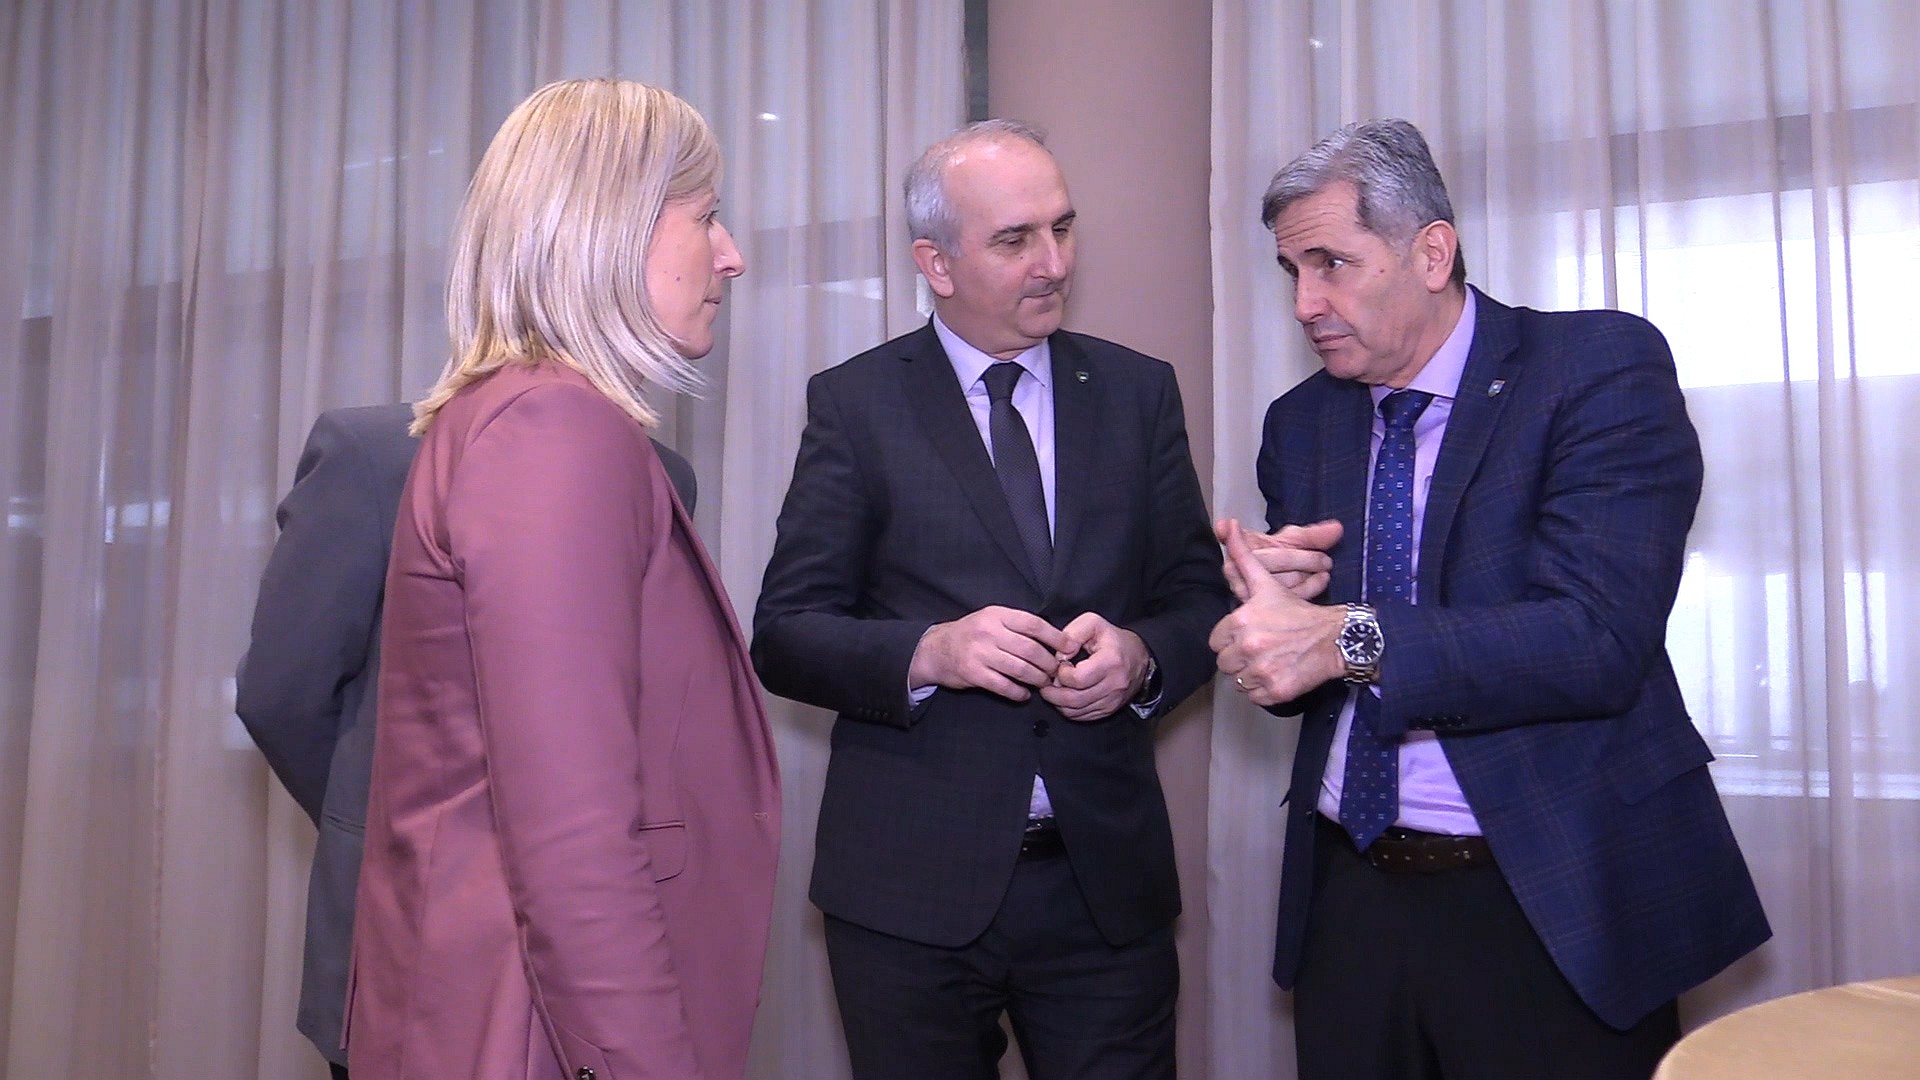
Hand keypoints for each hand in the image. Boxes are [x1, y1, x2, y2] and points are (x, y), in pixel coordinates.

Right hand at [909, 606, 1070, 701]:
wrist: (936, 650)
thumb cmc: (971, 634)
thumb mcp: (991, 619)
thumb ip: (1017, 625)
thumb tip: (1054, 639)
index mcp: (997, 615)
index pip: (1033, 624)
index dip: (1055, 637)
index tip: (1069, 647)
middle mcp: (989, 632)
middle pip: (1030, 649)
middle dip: (1049, 663)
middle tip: (1057, 671)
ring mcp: (980, 653)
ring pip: (1020, 669)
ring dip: (1037, 679)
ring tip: (1043, 683)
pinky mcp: (974, 674)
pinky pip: (1004, 686)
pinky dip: (1019, 693)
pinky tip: (1024, 694)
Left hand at [1039, 612, 1148, 721]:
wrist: (1138, 657)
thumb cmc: (1113, 640)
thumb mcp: (1093, 623)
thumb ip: (1072, 634)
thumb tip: (1059, 655)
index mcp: (1110, 662)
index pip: (1077, 679)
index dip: (1061, 673)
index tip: (1060, 665)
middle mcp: (1114, 685)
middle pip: (1074, 699)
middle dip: (1053, 692)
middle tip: (1047, 682)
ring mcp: (1112, 700)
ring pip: (1075, 711)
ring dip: (1058, 702)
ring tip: (1053, 689)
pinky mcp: (1108, 710)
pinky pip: (1082, 717)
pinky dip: (1068, 710)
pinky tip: (1064, 697)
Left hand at [1209, 520, 1347, 706]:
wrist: (1336, 637)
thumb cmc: (1299, 611)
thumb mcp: (1267, 583)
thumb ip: (1243, 557)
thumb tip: (1226, 525)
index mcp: (1241, 621)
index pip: (1216, 641)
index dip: (1230, 638)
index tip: (1249, 634)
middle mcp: (1248, 647)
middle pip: (1225, 663)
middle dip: (1239, 657)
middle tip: (1261, 649)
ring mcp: (1262, 671)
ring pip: (1237, 681)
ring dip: (1249, 674)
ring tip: (1270, 660)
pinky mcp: (1275, 691)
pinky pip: (1253, 697)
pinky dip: (1262, 690)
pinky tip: (1277, 673)